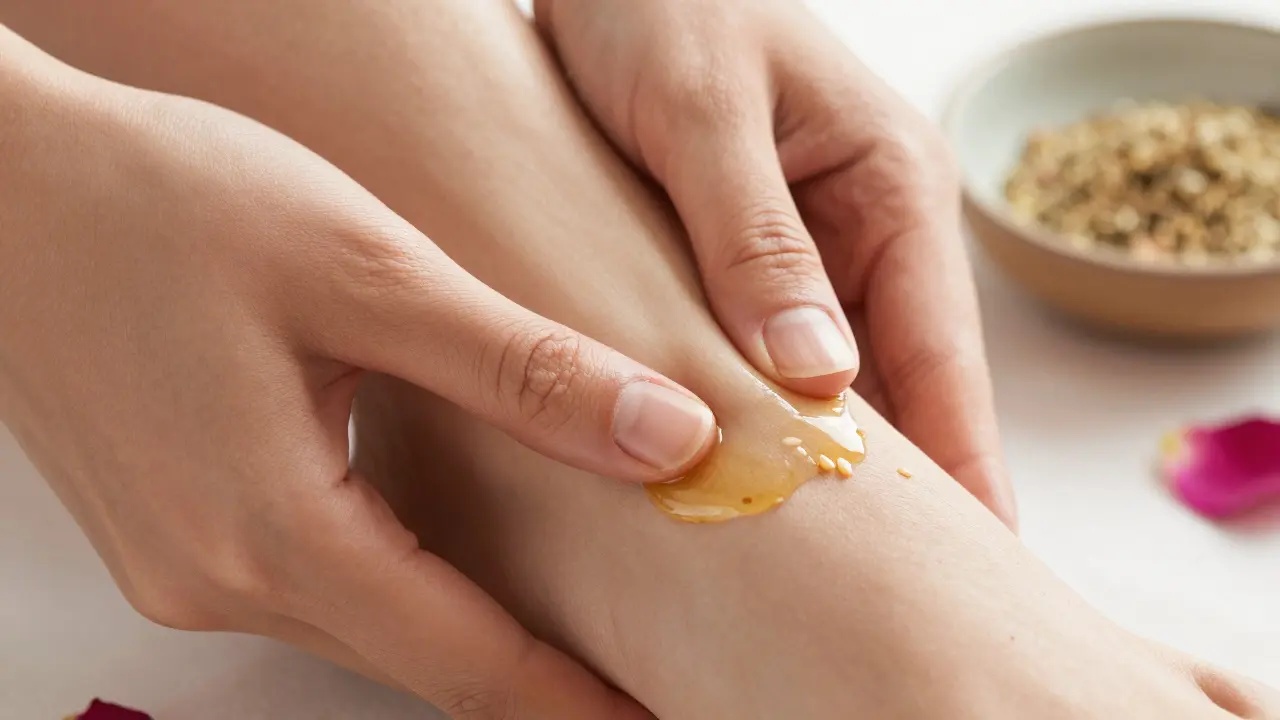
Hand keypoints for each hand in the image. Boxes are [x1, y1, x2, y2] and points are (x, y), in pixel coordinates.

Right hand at [0, 31, 702, 718]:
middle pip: (418, 662)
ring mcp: (182, 564)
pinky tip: (447, 547)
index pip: (468, 665)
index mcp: (274, 532)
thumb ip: (523, 369)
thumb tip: (671, 440)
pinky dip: (397, 586)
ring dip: (466, 631)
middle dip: (533, 679)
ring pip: (365, 628)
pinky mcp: (171, 529)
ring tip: (569, 614)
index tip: (663, 719)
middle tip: (640, 672)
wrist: (4, 181)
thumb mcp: (366, 270)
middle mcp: (218, 577)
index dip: (577, 703)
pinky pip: (313, 588)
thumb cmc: (163, 202)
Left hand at [535, 0, 1015, 527]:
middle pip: (898, 388)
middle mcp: (866, 228)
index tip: (963, 567)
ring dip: (812, 461)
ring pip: (830, 384)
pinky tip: (729, 477)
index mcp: (891, 187)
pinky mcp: (747, 261)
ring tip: (803, 567)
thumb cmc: (662, 2)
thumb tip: (816, 375)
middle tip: (873, 595)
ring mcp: (810, 251)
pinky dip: (751, 416)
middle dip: (887, 488)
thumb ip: (755, 238)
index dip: (955, 468)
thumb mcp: (703, 110)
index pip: (941, 358)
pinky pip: (764, 356)